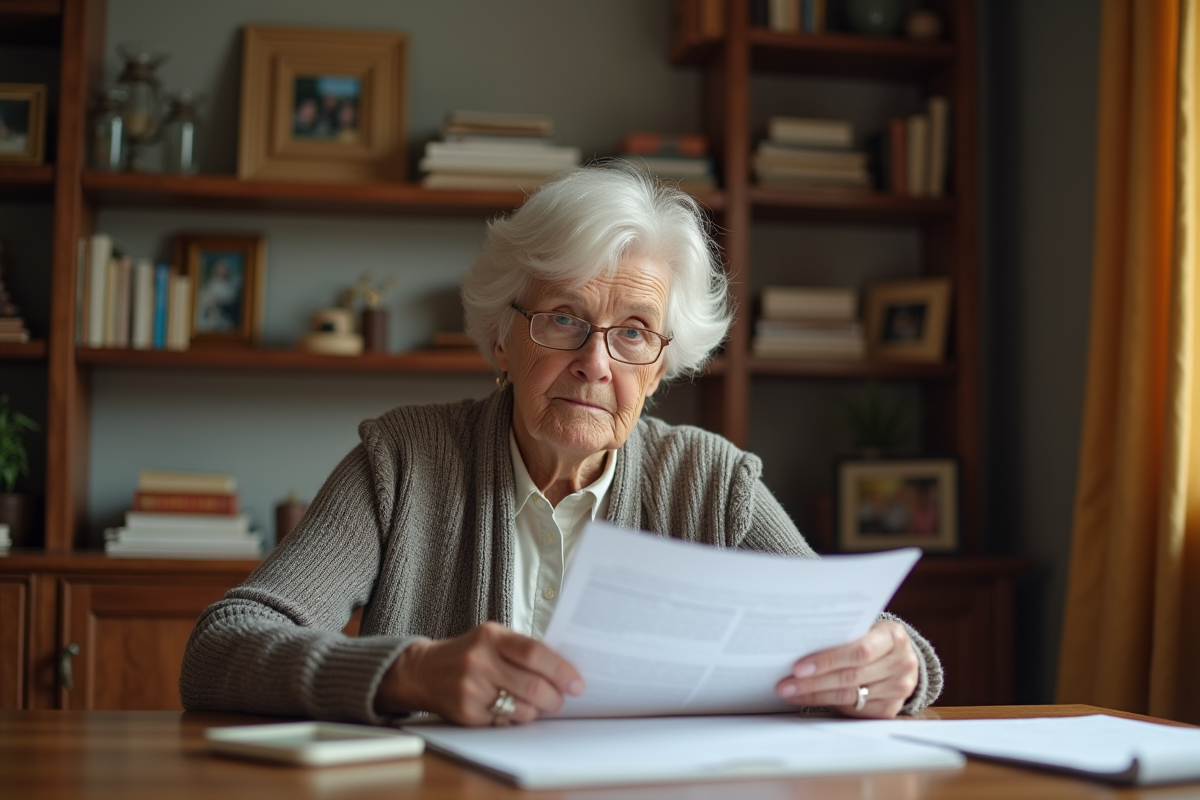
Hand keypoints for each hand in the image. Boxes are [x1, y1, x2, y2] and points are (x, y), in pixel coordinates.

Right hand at [374, 621, 584, 725]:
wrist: (424, 671)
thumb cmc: (468, 653)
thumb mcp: (492, 637)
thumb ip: (523, 648)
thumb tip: (564, 668)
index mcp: (491, 636)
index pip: (534, 653)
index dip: (561, 670)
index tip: (577, 683)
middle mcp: (480, 661)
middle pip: (532, 686)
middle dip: (555, 698)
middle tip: (561, 699)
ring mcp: (471, 688)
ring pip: (521, 709)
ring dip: (537, 711)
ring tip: (536, 704)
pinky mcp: (466, 712)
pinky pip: (504, 722)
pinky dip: (515, 718)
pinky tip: (511, 708)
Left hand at [775, 620, 918, 718]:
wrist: (900, 656)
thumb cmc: (873, 638)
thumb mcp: (865, 629)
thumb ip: (842, 636)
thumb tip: (798, 647)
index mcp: (893, 636)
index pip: (859, 651)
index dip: (827, 660)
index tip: (798, 667)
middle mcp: (901, 663)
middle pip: (851, 677)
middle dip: (814, 682)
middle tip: (786, 685)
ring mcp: (899, 688)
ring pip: (850, 696)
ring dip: (816, 696)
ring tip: (791, 693)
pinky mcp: (890, 708)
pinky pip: (855, 710)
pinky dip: (829, 706)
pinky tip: (810, 700)